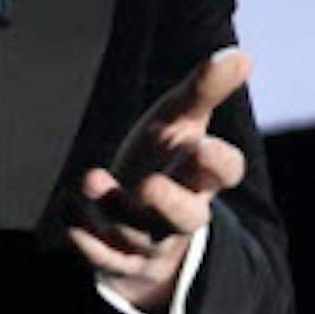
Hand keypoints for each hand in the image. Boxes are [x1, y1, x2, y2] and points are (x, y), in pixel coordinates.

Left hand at [68, 47, 251, 313]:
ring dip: (113, 208)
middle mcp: (178, 212)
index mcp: (201, 176)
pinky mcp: (117, 258)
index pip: (224, 174)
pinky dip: (89, 243)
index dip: (217, 164)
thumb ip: (205, 89)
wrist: (139, 213)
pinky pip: (104, 259)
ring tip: (91, 178)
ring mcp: (148, 238)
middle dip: (168, 203)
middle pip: (186, 217)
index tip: (202, 147)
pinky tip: (72, 223)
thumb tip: (242, 54)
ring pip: (136, 234)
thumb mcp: (181, 119)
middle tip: (149, 184)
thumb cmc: (165, 156)